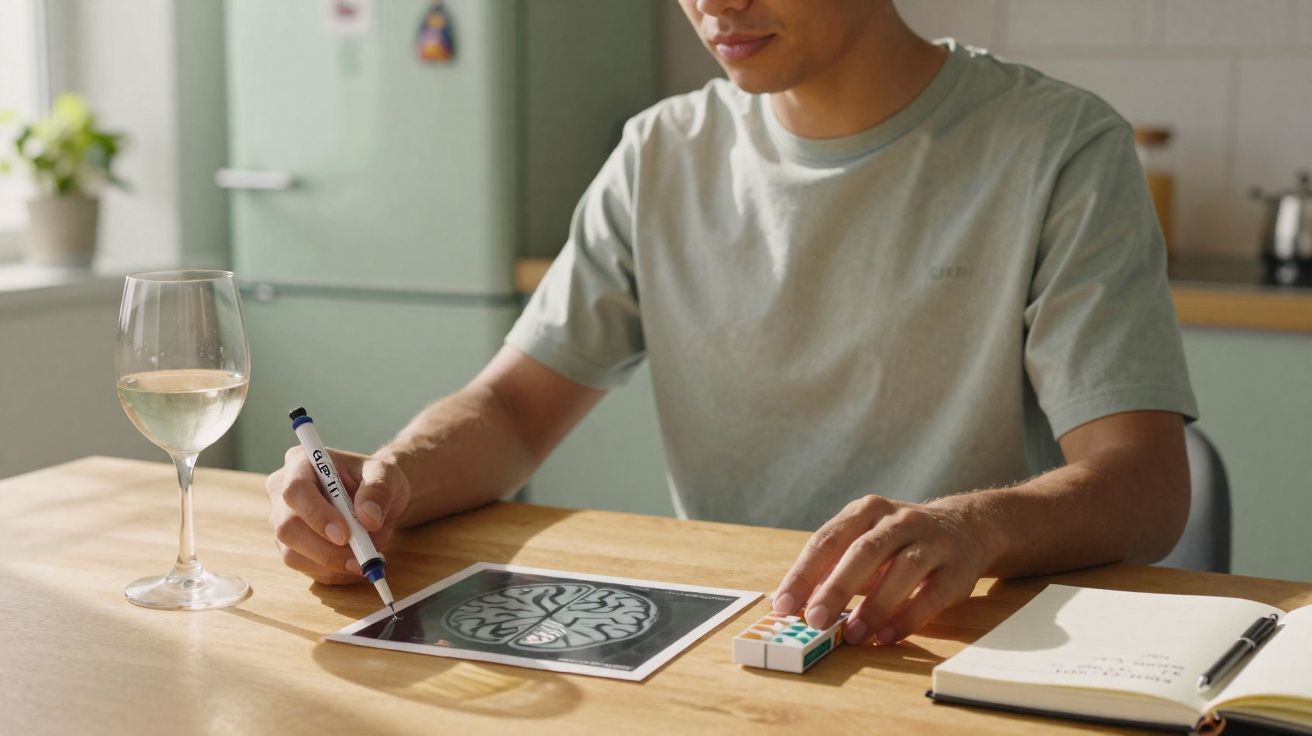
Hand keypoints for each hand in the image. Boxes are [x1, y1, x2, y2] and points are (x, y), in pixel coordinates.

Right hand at [265, 447, 410, 584]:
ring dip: (331, 564)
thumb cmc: (375, 480)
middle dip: (324, 549)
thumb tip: (368, 518)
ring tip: (365, 559)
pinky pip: (304, 568)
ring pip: (292, 554)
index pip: (296, 490)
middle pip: (287, 527)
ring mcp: (282, 521)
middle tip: (360, 559)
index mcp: (301, 462)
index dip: (317, 515)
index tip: (345, 535)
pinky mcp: (290, 546)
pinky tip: (354, 565)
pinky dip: (332, 573)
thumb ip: (379, 491)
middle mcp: (282, 491)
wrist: (375, 499)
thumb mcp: (387, 475)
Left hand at [771, 494, 996, 645]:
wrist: (967, 527)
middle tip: (815, 620)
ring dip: (876, 606)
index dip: (803, 573)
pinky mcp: (957, 569)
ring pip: (902, 570)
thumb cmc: (899, 542)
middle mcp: (899, 520)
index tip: (783, 604)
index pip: (828, 539)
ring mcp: (932, 541)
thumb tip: (793, 604)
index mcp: (866, 510)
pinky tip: (887, 637)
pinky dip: (909, 618)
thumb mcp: (865, 541)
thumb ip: (834, 567)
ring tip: (854, 636)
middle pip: (864, 551)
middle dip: (836, 587)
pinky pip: (932, 594)